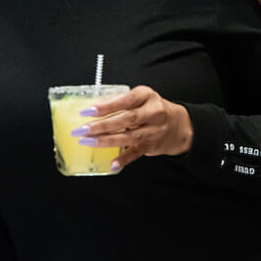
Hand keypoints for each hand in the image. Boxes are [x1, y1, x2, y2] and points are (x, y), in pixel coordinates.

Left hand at [72, 85, 191, 170]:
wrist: (178, 125)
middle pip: (126, 119)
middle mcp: (152, 113)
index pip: (126, 100)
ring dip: (106, 141)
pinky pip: (135, 154)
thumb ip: (120, 100)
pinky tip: (112, 164)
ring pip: (128, 137)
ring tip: (88, 142)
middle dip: (102, 126)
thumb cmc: (153, 108)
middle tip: (82, 130)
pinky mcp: (151, 146)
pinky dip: (123, 159)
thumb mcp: (141, 97)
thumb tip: (93, 105)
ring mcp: (153, 131)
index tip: (88, 110)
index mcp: (147, 96)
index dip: (106, 106)